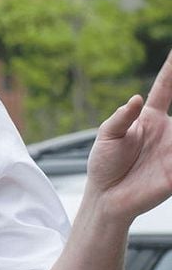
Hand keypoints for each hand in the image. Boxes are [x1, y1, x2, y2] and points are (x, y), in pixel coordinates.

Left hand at [86, 49, 171, 222]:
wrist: (106, 197)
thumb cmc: (103, 164)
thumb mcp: (107, 136)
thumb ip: (121, 117)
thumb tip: (134, 99)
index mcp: (149, 118)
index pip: (165, 89)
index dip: (170, 71)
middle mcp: (167, 131)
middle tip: (167, 118)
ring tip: (168, 143)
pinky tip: (170, 157)